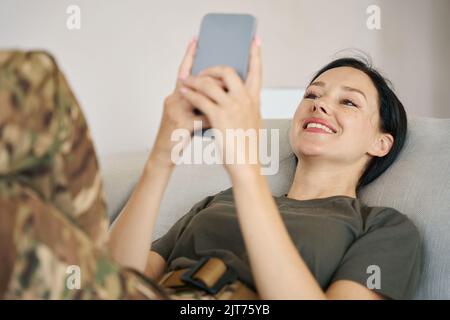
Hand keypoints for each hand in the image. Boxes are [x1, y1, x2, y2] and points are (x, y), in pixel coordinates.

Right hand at [149, 36, 223, 167]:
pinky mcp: (181, 124)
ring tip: (229, 106)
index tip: (196, 40)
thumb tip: (217, 94)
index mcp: (176, 96)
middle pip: (196, 83)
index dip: (189, 55)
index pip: (183, 71)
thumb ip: (196, 103)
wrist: (164, 155)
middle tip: (229, 82)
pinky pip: (204, 117)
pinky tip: (222, 126)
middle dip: (214, 82)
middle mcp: (173, 99)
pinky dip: (216, 120)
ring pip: (202, 98)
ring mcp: (176, 111)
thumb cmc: (178, 135)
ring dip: (217, 102)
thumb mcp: (185, 115)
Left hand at [178, 36, 262, 174]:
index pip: (257, 71)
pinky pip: (200, 98)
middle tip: (202, 73)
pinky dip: (190, 93)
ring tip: (186, 82)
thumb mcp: (253, 121)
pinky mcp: (218, 117)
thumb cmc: (247, 146)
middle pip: (227, 71)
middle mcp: (245, 99)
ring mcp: (232, 107)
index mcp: (254, 100)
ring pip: (209, 83)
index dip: (256, 55)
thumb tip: (239, 96)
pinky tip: (184, 93)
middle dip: (211, 68)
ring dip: (194, 80)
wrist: (245, 164)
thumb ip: (247, 106)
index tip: (255, 41)